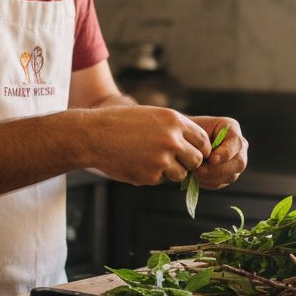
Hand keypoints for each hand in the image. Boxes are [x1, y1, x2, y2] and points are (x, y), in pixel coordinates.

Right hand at [85, 106, 209, 185]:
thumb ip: (174, 128)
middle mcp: (171, 140)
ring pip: (180, 174)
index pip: (202, 140)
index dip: (200, 149)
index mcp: (174, 121)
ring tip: (149, 160)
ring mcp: (161, 159)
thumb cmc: (121, 123)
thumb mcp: (152, 115)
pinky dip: (151, 175)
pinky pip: (160, 180)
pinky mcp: (149, 176)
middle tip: (176, 161)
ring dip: (170, 171)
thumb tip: (196, 145)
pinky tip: (135, 163)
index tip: (194, 153)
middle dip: (188, 163)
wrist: (93, 135)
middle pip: (196, 160)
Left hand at [189, 116, 247, 188]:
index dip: (225, 153)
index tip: (211, 159)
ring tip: (194, 173)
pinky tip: (196, 177)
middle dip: (217, 169)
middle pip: (239, 163)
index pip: (237, 142)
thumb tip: (207, 158)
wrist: (184, 140)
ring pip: (231, 176)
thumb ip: (202, 142)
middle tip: (199, 171)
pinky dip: (208, 182)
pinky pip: (221, 183)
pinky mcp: (227, 175)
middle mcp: (238, 146)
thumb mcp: (194, 130)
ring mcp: (235, 162)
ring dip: (211, 177)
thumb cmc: (188, 131)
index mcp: (232, 128)